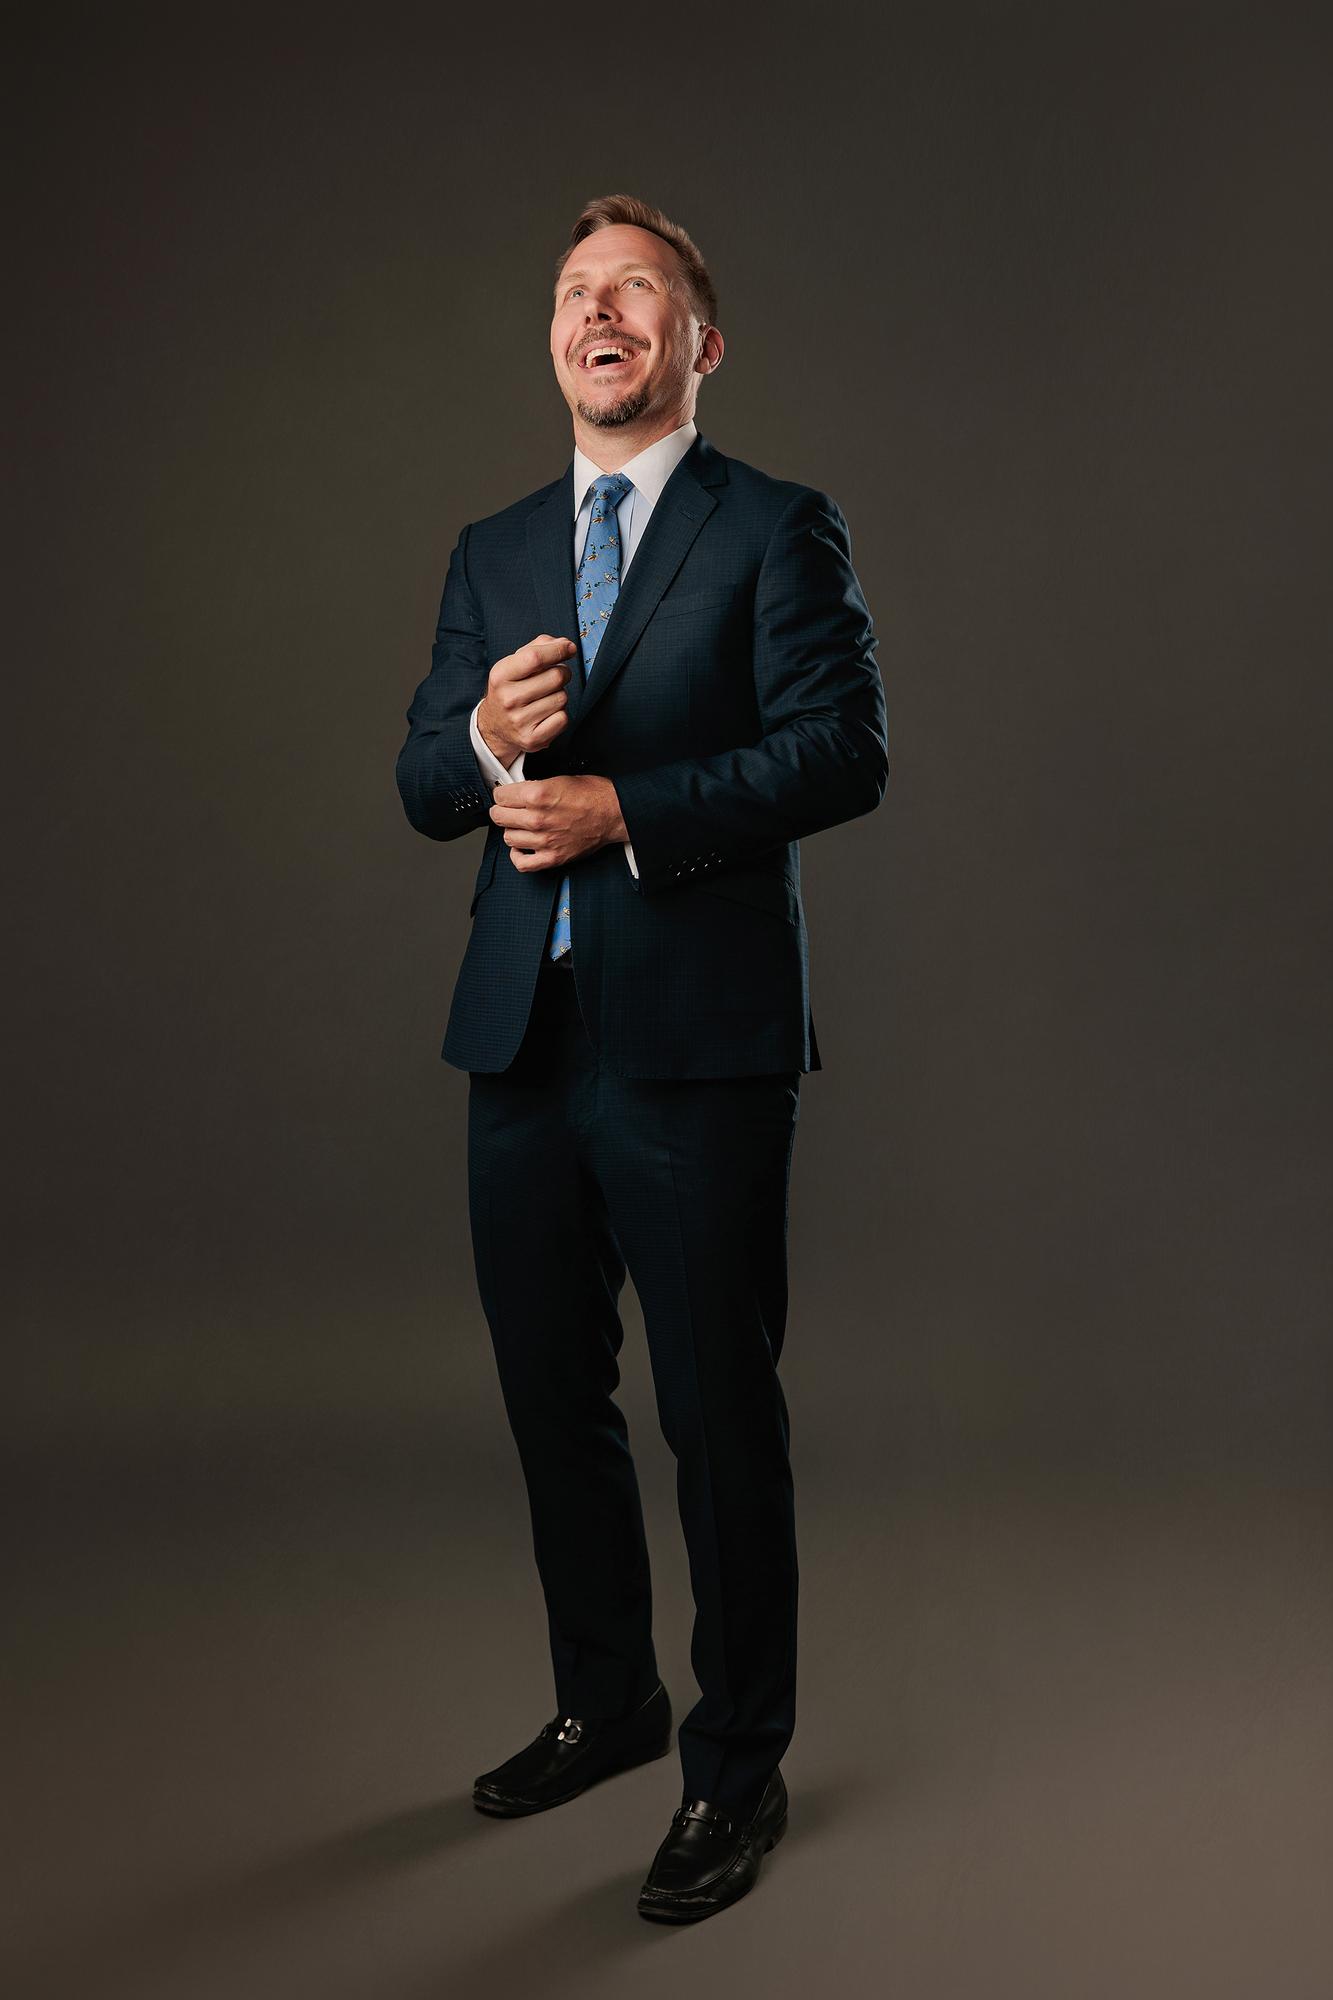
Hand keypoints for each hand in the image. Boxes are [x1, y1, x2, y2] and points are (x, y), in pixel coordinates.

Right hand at [477, 635, 576, 764]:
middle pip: (555, 677)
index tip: (570, 648)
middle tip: (556, 676)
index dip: (558, 650)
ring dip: (560, 694)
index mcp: (500, 675)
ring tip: (546, 697)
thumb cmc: (510, 688)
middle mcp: (508, 699)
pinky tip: (547, 713)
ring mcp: (519, 721)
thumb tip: (565, 644)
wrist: (494, 726)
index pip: (535, 658)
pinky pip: (563, 718)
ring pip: (562, 698)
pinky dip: (561, 714)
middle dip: (563, 673)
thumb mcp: (514, 664)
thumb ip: (538, 648)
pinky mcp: (532, 739)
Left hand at [490, 775, 627, 871]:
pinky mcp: (552, 857)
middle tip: (510, 809)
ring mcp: (544, 840)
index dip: (502, 794)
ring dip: (512, 830)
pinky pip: (522, 863)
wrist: (614, 813)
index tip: (506, 795)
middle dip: (503, 810)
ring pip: (508, 837)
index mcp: (538, 795)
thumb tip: (514, 793)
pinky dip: (518, 856)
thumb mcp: (558, 779)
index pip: (499, 796)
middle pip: (499, 816)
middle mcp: (538, 818)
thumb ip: (532, 788)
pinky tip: (522, 847)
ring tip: (521, 825)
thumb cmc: (592, 795)